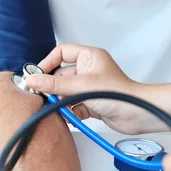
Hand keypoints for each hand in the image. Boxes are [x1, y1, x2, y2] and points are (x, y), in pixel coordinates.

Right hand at [25, 44, 156, 133]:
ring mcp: (90, 87)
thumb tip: (32, 81)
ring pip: (66, 92)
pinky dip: (69, 112)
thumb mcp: (81, 86)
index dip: (48, 62)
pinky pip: (73, 106)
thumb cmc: (118, 94)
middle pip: (61, 75)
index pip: (62, 52)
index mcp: (89, 57)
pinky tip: (69, 118)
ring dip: (60, 102)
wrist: (137, 115)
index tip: (37, 76)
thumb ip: (54, 85)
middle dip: (53, 87)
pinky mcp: (92, 103)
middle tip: (42, 97)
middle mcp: (89, 70)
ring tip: (56, 110)